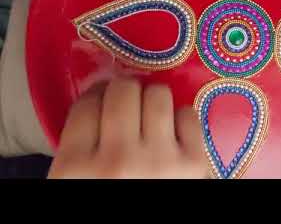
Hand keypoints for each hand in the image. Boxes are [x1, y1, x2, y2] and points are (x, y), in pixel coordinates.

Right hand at [48, 77, 209, 178]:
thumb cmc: (108, 199)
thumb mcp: (75, 182)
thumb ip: (80, 145)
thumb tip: (100, 98)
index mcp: (75, 167)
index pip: (87, 104)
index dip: (97, 95)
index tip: (104, 98)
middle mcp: (117, 159)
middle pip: (123, 92)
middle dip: (125, 93)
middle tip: (129, 105)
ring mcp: (158, 160)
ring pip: (158, 95)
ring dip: (154, 100)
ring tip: (152, 116)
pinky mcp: (194, 163)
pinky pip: (188, 114)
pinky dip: (181, 119)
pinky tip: (173, 134)